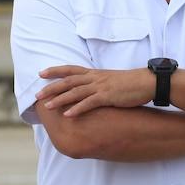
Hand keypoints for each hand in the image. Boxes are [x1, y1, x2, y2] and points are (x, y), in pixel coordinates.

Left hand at [37, 65, 152, 116]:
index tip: (41, 73)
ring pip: (75, 92)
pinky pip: (89, 103)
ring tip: (47, 107)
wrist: (147, 83)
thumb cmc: (132, 83)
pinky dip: (77, 109)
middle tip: (37, 96)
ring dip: (60, 99)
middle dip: (51, 88)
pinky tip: (68, 115)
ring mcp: (101, 87)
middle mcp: (95, 78)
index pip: (71, 69)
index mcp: (95, 73)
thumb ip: (100, 84)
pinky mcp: (108, 97)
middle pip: (68, 81)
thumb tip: (92, 90)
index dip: (55, 71)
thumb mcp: (112, 80)